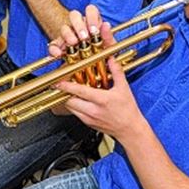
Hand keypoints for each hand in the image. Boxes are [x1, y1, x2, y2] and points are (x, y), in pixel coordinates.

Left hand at [50, 6, 143, 139]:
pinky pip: (75, 113)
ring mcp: (89, 118)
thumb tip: (110, 58)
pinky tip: (77, 100)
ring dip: (67, 99)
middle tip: (61, 84)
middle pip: (70, 100)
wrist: (130, 130)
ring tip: (68, 91)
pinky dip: (73, 106)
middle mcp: (93, 110)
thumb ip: (116, 71)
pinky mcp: (88, 123)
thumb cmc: (128, 110)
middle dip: (64, 92)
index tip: (58, 81)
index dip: (67, 85)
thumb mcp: (124, 88)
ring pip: (70, 108)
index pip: (79, 91)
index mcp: (102, 100)